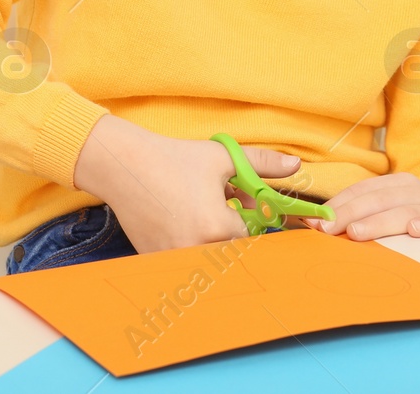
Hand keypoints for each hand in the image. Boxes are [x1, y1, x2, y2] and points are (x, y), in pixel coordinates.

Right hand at [72, 115, 303, 253]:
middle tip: (220, 205)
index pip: (251, 236)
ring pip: (208, 257)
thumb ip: (262, 164)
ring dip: (211, 239)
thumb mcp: (222, 157)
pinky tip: (180, 219)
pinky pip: (185, 260)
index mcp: (217, 227)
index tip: (243, 205)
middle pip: (231, 251)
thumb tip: (296, 165)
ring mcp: (173, 259)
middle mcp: (196, 250)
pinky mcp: (156, 261)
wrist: (123, 165)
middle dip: (232, 230)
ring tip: (198, 210)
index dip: (250, 218)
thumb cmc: (174, 159)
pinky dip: (189, 245)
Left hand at [307, 172, 419, 240]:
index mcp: (396, 184)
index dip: (339, 204)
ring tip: (358, 233)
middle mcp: (416, 190)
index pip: (362, 190)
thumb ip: (352, 221)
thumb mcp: (381, 223)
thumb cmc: (409, 234)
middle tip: (331, 230)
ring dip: (380, 221)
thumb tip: (313, 224)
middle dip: (351, 214)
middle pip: (379, 199)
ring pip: (405, 209)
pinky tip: (414, 229)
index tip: (318, 222)